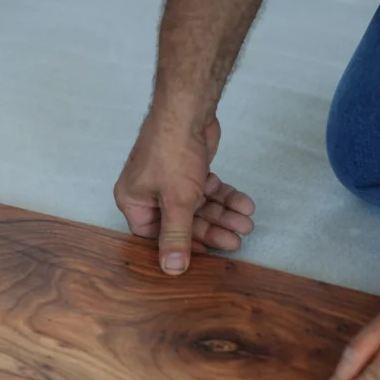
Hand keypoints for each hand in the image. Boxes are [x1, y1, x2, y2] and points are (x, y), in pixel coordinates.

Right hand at [114, 112, 254, 274]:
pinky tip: (244, 203)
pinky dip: (224, 196)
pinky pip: (206, 191)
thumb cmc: (172, 150)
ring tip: (246, 223)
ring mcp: (168, 180)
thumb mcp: (176, 201)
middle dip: (212, 229)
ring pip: (198, 207)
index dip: (184, 245)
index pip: (156, 236)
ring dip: (223, 214)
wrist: (188, 110)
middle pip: (183, 221)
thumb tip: (171, 269)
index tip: (208, 254)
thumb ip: (176, 236)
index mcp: (133, 201)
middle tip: (236, 240)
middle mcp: (148, 192)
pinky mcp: (188, 170)